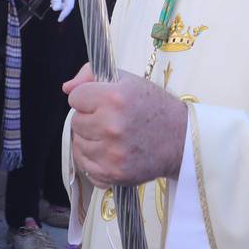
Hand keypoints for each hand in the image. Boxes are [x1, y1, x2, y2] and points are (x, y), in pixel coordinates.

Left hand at [49, 0, 77, 22]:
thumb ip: (56, 0)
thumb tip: (55, 9)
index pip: (69, 7)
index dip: (64, 14)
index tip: (59, 20)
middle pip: (65, 7)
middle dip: (58, 5)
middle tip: (52, 0)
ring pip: (63, 5)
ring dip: (56, 3)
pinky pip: (62, 3)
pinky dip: (57, 2)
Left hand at [65, 66, 187, 189]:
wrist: (181, 140)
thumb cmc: (153, 107)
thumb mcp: (128, 81)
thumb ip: (92, 75)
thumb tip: (66, 89)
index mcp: (114, 98)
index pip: (75, 98)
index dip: (89, 98)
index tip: (104, 102)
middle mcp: (111, 126)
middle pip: (75, 122)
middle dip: (90, 119)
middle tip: (112, 120)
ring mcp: (112, 153)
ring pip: (78, 144)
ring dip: (91, 140)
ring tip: (113, 137)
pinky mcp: (114, 174)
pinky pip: (85, 166)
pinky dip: (94, 160)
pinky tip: (111, 152)